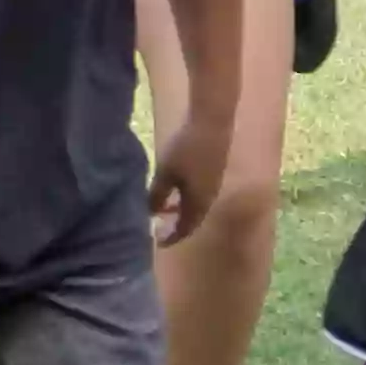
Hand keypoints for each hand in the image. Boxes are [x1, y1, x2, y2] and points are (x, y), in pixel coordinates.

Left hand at [148, 100, 230, 247]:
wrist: (212, 122)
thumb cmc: (186, 148)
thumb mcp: (165, 172)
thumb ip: (157, 195)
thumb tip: (150, 214)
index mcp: (198, 203)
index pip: (184, 229)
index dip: (171, 237)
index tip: (157, 241)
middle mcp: (209, 198)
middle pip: (193, 220)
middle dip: (175, 226)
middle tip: (158, 226)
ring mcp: (214, 184)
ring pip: (197, 206)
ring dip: (180, 211)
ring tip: (163, 207)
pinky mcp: (215, 171)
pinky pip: (200, 194)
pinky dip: (186, 198)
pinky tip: (176, 187)